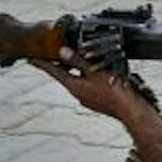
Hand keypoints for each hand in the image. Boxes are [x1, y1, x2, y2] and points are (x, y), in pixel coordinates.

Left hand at [31, 49, 156, 127]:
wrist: (131, 110)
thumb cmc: (114, 90)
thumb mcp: (94, 71)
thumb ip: (78, 60)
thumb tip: (62, 51)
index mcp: (74, 86)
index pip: (53, 72)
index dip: (42, 63)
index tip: (30, 58)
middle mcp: (78, 94)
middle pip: (65, 75)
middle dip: (61, 65)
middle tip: (55, 54)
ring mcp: (87, 99)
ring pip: (78, 80)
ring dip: (76, 70)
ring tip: (80, 59)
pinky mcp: (97, 101)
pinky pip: (88, 85)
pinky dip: (88, 76)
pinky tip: (98, 71)